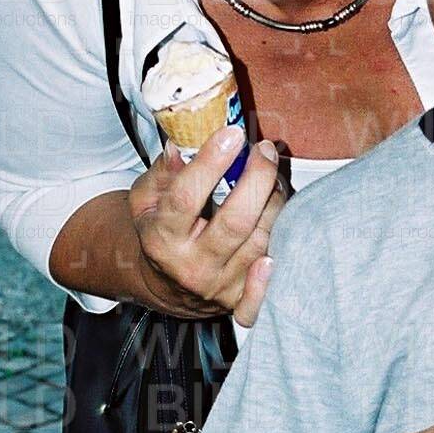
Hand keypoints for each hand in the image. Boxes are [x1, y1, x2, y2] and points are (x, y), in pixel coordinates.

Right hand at [129, 127, 286, 323]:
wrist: (168, 285)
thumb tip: (179, 146)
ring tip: (273, 176)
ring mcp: (220, 286)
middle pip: (236, 221)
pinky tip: (287, 231)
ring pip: (261, 239)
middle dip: (258, 179)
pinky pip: (265, 288)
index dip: (212, 162)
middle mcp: (192, 266)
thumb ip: (162, 173)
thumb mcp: (146, 201)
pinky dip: (278, 262)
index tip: (232, 134)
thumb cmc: (161, 232)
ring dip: (275, 201)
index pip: (187, 198)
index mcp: (162, 239)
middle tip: (264, 150)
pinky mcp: (241, 299)